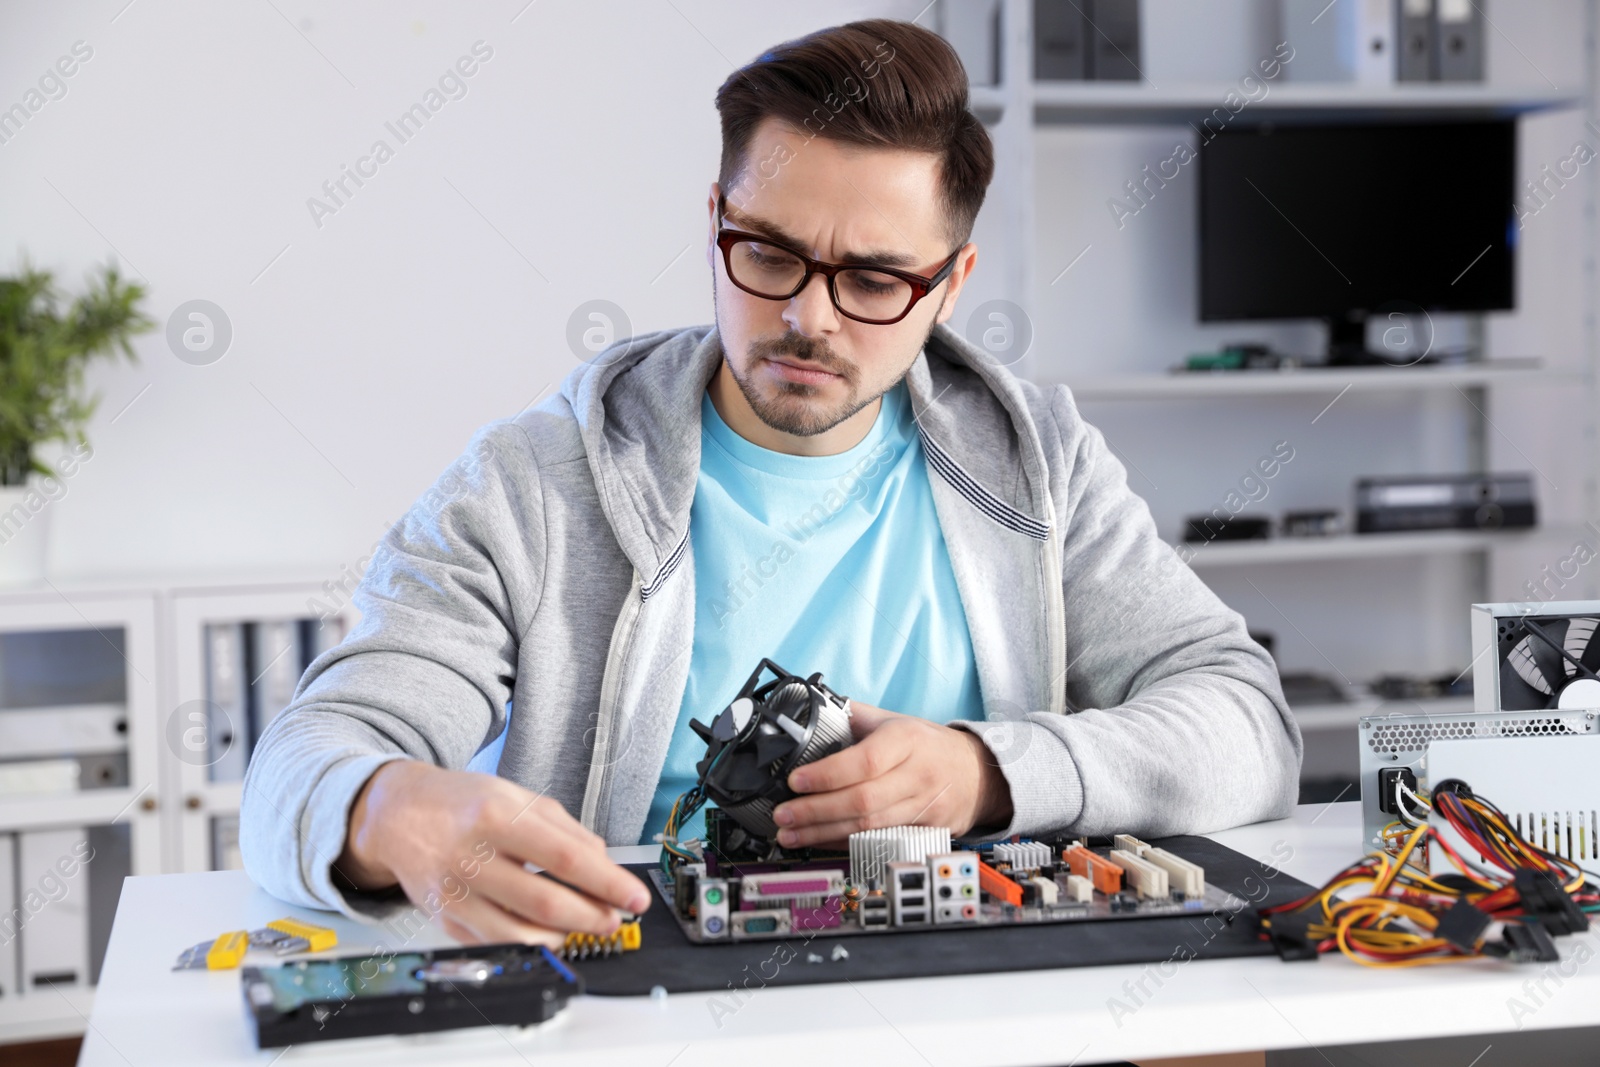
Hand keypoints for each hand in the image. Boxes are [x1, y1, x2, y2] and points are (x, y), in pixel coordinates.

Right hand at [337, 761, 650, 945]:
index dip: (608, 882)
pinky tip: (549, 931)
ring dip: (565, 935)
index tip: (635, 896)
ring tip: (585, 924)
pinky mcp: (446, 921)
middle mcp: (472, 856)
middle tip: (615, 918)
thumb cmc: (460, 803)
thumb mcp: (516, 796)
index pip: (566, 857)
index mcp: (496, 817)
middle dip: (592, 916)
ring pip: (522, 933)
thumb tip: (604, 863)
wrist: (397, 817)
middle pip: (546, 901)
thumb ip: (565, 828)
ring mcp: (456, 894)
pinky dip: (531, 942)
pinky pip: (498, 943)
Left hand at [770, 703, 1013, 847]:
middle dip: (816, 811)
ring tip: (790, 835)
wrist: (978, 773)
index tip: (796, 781)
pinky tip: (819, 843)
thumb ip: (856, 715)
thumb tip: (812, 708)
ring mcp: (922, 807)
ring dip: (823, 834)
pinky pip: (878, 841)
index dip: (827, 775)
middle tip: (783, 815)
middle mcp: (916, 774)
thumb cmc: (929, 744)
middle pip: (862, 801)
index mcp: (906, 739)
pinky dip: (844, 844)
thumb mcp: (896, 720)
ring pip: (868, 827)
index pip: (864, 761)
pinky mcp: (922, 831)